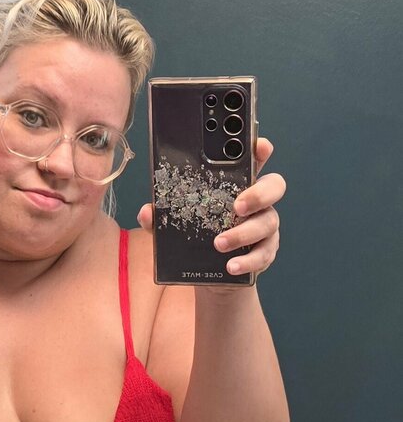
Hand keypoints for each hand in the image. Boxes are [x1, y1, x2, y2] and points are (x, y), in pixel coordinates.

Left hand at [136, 137, 283, 281]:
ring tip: (219, 243)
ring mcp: (264, 226)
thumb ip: (163, 216)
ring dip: (243, 234)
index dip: (259, 151)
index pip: (253, 160)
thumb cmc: (198, 238)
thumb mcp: (177, 225)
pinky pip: (264, 254)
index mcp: (237, 185)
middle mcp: (257, 203)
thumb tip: (147, 212)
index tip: (259, 147)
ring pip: (268, 223)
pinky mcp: (265, 252)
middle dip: (258, 194)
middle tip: (237, 206)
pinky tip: (231, 266)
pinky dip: (247, 261)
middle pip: (274, 186)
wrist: (212, 274)